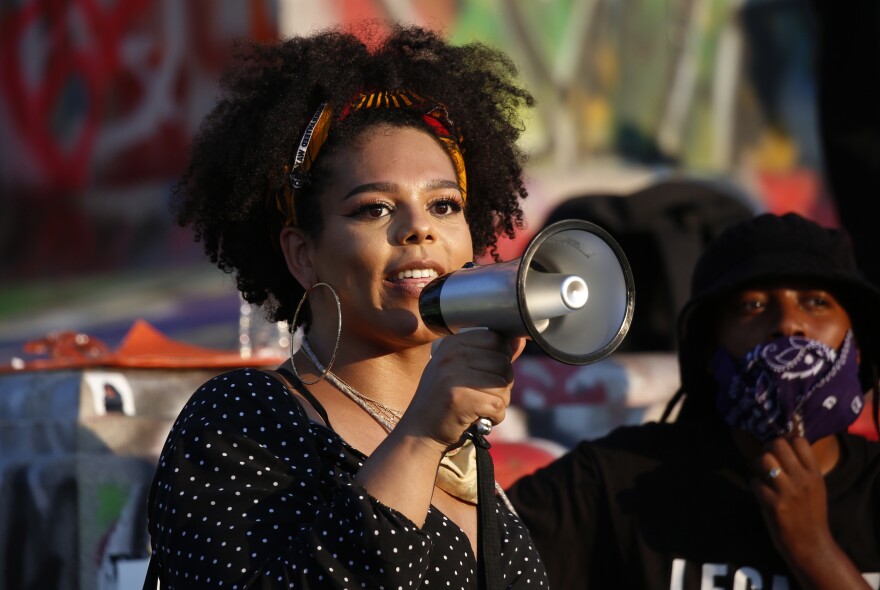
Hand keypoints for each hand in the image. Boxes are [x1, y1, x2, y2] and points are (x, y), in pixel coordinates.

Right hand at [399, 330, 517, 451]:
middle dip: (502, 384)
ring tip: (479, 407)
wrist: (420, 431)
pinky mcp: (459, 398)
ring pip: (503, 385)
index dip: (501, 360)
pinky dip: (495, 417)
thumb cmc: (445, 400)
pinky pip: (498, 405)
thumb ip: (492, 355)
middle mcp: (451, 355)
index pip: (495, 339)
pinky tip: (479, 418)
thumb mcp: (464, 371)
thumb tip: (520, 339)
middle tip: (483, 396)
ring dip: (499, 402)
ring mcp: (453, 375)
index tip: (486, 376)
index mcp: (452, 343)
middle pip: (503, 362)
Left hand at [750, 436, 832, 564]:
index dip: (785, 441)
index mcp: (814, 474)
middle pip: (778, 445)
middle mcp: (802, 480)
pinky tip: (760, 493)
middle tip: (766, 460)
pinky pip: (755, 482)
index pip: (799, 441)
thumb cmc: (810, 514)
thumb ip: (802, 468)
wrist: (811, 545)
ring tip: (761, 475)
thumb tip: (783, 444)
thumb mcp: (815, 487)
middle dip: (767, 449)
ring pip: (764, 460)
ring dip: (758, 465)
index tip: (780, 450)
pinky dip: (754, 485)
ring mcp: (788, 492)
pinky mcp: (774, 504)